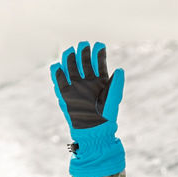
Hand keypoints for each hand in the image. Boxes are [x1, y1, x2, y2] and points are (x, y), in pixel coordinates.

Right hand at [49, 41, 126, 176]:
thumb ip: (116, 84)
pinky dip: (57, 73)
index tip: (99, 44)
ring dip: (70, 59)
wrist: (94, 132)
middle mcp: (89, 82)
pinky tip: (57, 65)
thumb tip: (120, 69)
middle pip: (84, 63)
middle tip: (83, 44)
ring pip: (72, 68)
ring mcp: (77, 87)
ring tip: (70, 50)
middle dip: (84, 52)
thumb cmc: (106, 117)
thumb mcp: (113, 100)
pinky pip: (60, 81)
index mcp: (102, 82)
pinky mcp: (66, 94)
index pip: (99, 64)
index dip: (99, 54)